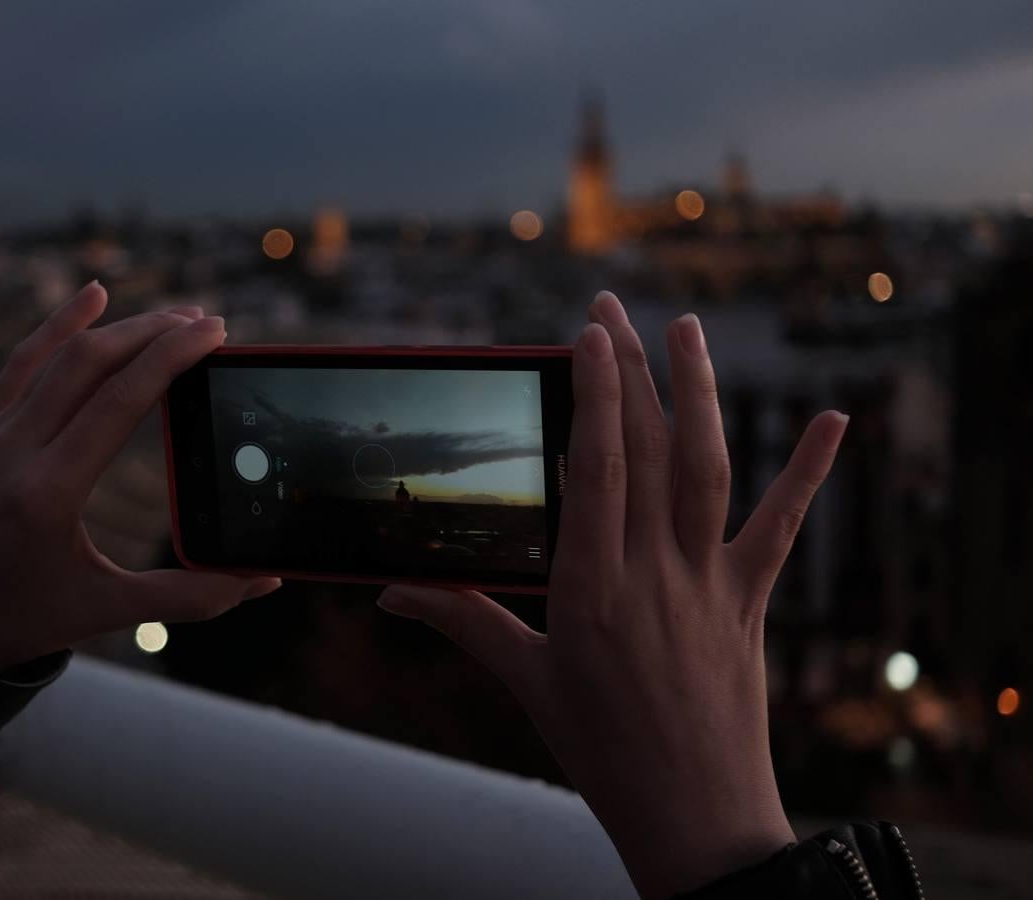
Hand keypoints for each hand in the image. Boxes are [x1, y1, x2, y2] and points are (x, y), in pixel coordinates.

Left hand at [0, 282, 280, 671]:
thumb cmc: (17, 618)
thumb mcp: (104, 610)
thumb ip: (187, 597)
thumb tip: (261, 579)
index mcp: (48, 492)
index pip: (117, 401)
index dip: (170, 357)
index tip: (214, 332)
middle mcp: (13, 451)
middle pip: (89, 363)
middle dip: (154, 332)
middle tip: (209, 322)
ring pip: (56, 356)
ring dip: (118, 327)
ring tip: (172, 315)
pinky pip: (22, 363)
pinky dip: (59, 325)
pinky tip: (93, 296)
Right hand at [377, 292, 847, 897]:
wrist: (695, 815)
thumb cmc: (601, 750)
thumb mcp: (527, 681)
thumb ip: (463, 621)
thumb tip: (390, 592)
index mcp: (589, 588)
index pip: (596, 469)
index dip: (595, 395)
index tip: (589, 336)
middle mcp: (653, 572)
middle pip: (646, 451)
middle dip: (630, 370)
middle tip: (612, 309)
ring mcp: (709, 582)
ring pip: (708, 469)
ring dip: (699, 393)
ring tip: (686, 328)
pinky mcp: (749, 601)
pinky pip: (782, 526)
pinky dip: (810, 471)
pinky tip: (833, 420)